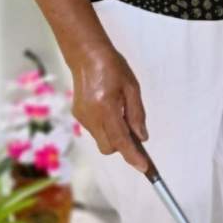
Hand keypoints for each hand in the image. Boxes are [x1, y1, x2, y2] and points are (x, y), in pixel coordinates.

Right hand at [71, 42, 148, 171]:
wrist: (86, 54)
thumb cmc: (113, 67)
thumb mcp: (132, 87)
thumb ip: (137, 114)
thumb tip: (141, 138)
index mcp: (106, 107)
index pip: (120, 140)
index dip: (133, 156)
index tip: (144, 168)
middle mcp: (91, 116)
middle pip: (109, 147)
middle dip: (122, 146)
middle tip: (133, 130)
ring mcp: (82, 117)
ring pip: (101, 140)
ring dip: (113, 135)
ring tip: (119, 112)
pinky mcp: (78, 115)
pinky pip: (95, 130)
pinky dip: (105, 127)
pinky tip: (108, 108)